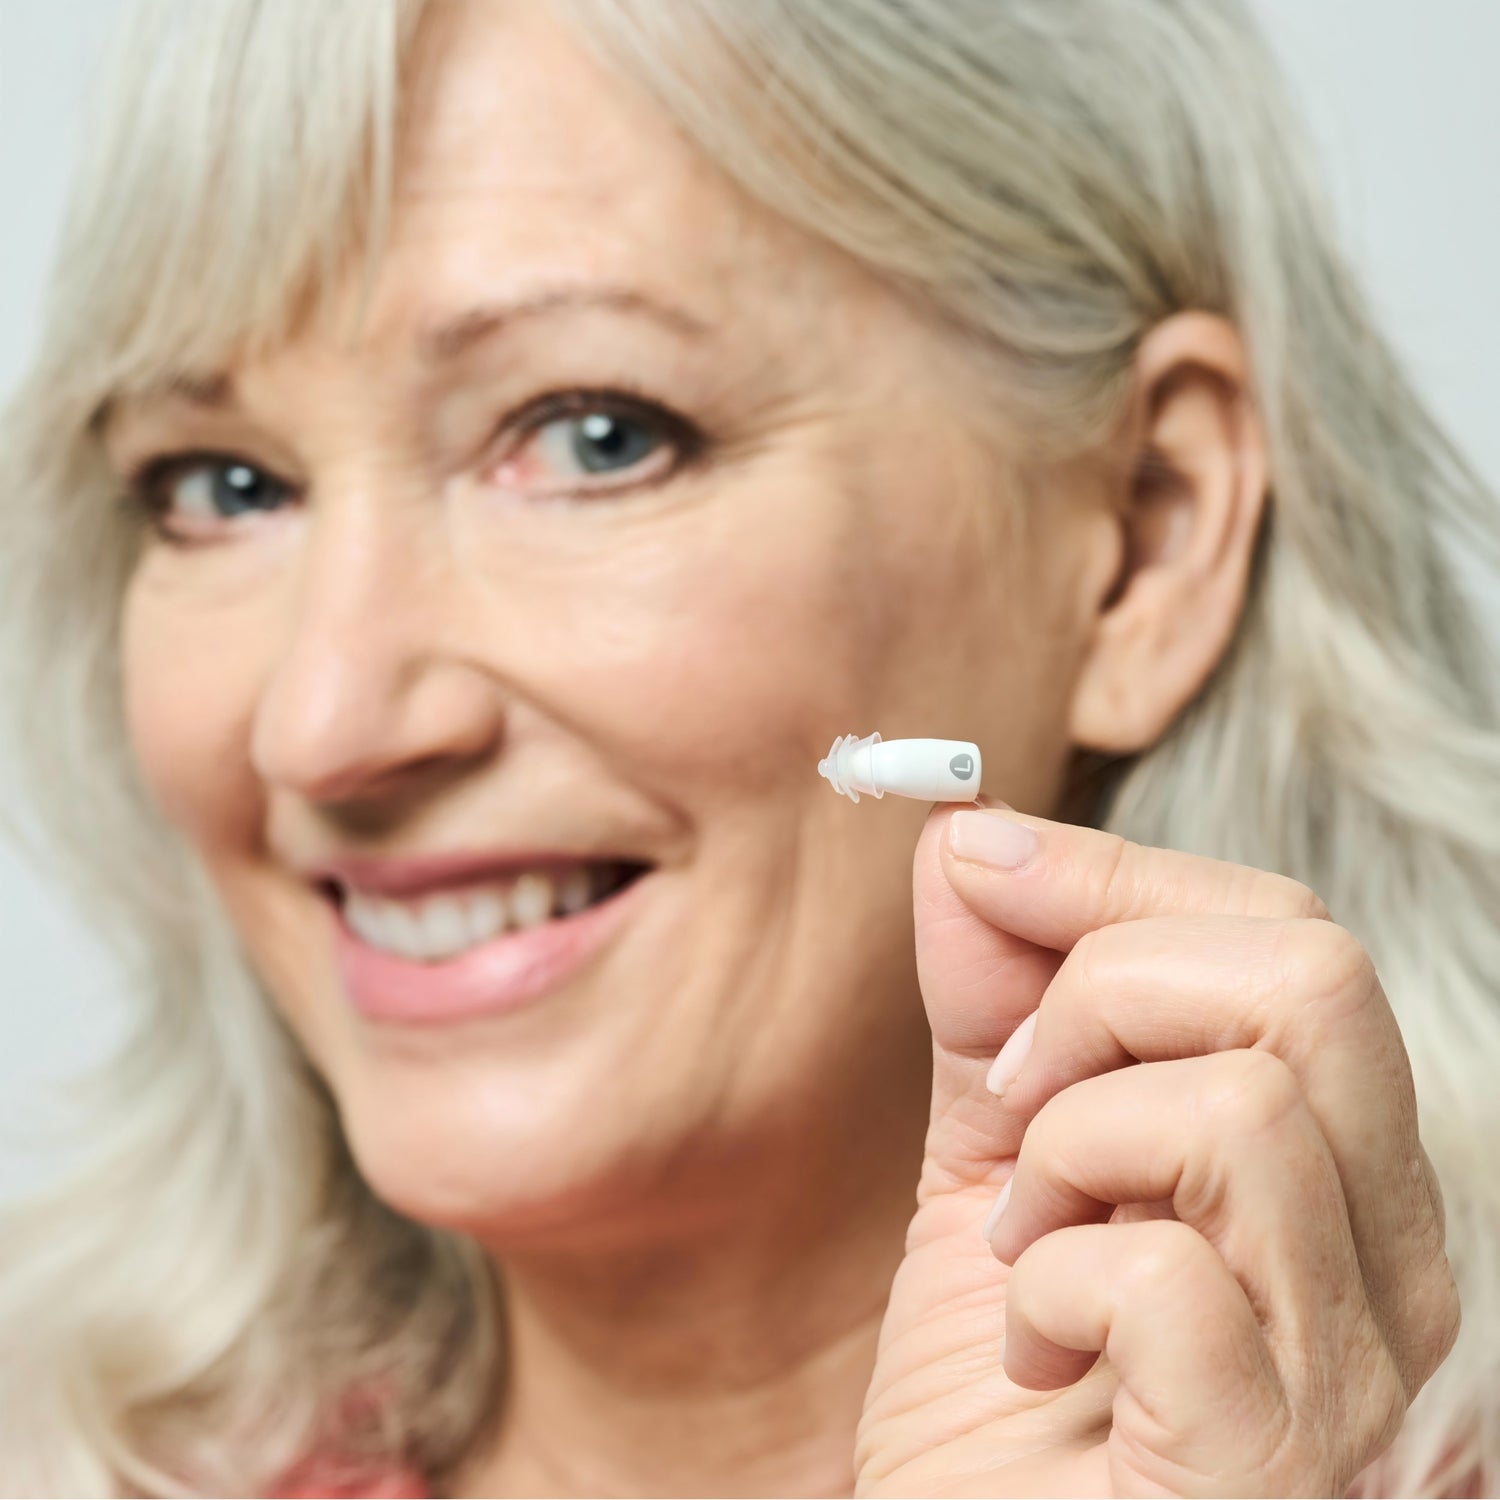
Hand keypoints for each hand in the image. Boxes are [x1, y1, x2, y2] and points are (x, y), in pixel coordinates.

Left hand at [855, 803, 1459, 1496]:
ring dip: (1069, 1145)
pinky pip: (1168, 1278)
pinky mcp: (1268, 1461)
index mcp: (1334, 1173)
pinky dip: (1053, 1285)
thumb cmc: (1005, 1414)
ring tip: (1022, 1247)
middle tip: (1014, 1099)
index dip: (1116, 875)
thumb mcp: (993, 1171)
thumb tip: (968, 839)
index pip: (1291, 937)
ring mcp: (1345, 1371)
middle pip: (1311, 977)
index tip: (979, 873)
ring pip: (1249, 1105)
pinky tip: (1038, 1353)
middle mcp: (1385, 1263)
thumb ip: (995, 1011)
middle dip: (1107, 984)